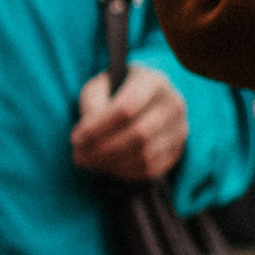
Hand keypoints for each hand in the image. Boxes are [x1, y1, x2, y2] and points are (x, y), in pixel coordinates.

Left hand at [70, 65, 188, 182]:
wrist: (144, 101)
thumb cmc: (114, 91)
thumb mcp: (99, 87)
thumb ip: (92, 104)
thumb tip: (86, 134)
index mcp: (153, 81)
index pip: (126, 108)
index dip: (97, 127)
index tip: (75, 139)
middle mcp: (173, 104)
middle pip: (138, 134)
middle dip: (103, 149)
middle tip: (78, 156)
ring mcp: (179, 129)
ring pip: (145, 155)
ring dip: (111, 164)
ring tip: (88, 162)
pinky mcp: (178, 150)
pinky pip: (151, 169)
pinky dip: (124, 173)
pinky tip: (105, 167)